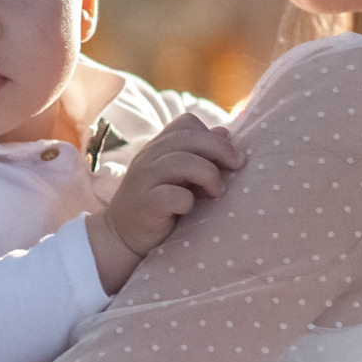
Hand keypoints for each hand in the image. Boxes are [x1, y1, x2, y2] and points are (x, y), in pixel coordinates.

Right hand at [85, 115, 244, 292]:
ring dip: (209, 174)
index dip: (212, 135)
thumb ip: (199, 154)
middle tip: (238, 166)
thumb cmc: (160, 205)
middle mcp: (149, 157)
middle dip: (220, 150)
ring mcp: (144, 179)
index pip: (186, 123)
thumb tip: (225, 132)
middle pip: (188, 137)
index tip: (230, 156)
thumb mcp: (180, 175)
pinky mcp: (145, 204)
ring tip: (218, 192)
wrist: (122, 237)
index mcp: (158, 147)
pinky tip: (190, 209)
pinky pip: (172, 194)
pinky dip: (188, 200)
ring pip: (182, 162)